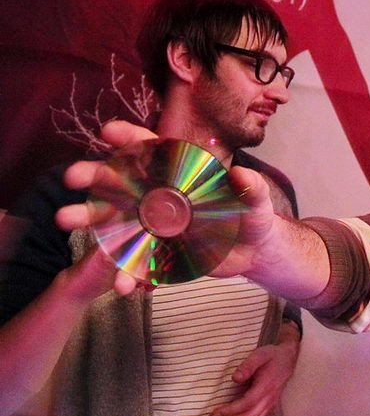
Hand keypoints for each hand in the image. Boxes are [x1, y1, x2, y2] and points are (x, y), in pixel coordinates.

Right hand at [55, 120, 279, 292]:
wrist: (254, 253)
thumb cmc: (255, 218)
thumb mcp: (259, 203)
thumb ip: (252, 189)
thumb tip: (242, 175)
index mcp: (182, 175)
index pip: (153, 151)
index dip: (131, 138)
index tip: (109, 133)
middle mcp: (161, 196)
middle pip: (123, 180)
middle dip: (95, 175)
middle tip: (72, 176)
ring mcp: (155, 225)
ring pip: (116, 219)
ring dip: (91, 218)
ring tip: (65, 220)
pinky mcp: (158, 253)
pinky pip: (137, 262)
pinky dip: (129, 273)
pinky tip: (122, 283)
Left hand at [210, 320, 299, 415]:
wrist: (289, 359)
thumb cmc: (272, 356)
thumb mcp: (260, 354)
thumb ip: (248, 365)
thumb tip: (235, 378)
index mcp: (266, 386)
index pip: (247, 404)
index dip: (230, 410)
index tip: (215, 412)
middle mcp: (270, 398)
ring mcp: (271, 404)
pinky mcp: (270, 407)